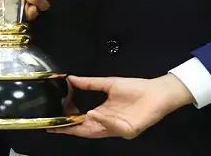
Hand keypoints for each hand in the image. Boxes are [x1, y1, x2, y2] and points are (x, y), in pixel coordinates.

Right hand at [50, 74, 193, 138]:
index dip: (67, 123)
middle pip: (85, 130)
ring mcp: (118, 128)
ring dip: (85, 125)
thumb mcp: (109, 84)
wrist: (158, 92)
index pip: (82, 122)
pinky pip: (113, 127)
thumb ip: (89, 83)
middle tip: (54, 126)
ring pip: (97, 131)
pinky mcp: (128, 130)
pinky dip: (103, 120)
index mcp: (102, 113)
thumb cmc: (136, 88)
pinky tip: (95, 113)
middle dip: (70, 129)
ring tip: (73, 118)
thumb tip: (70, 78)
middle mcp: (108, 123)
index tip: (52, 121)